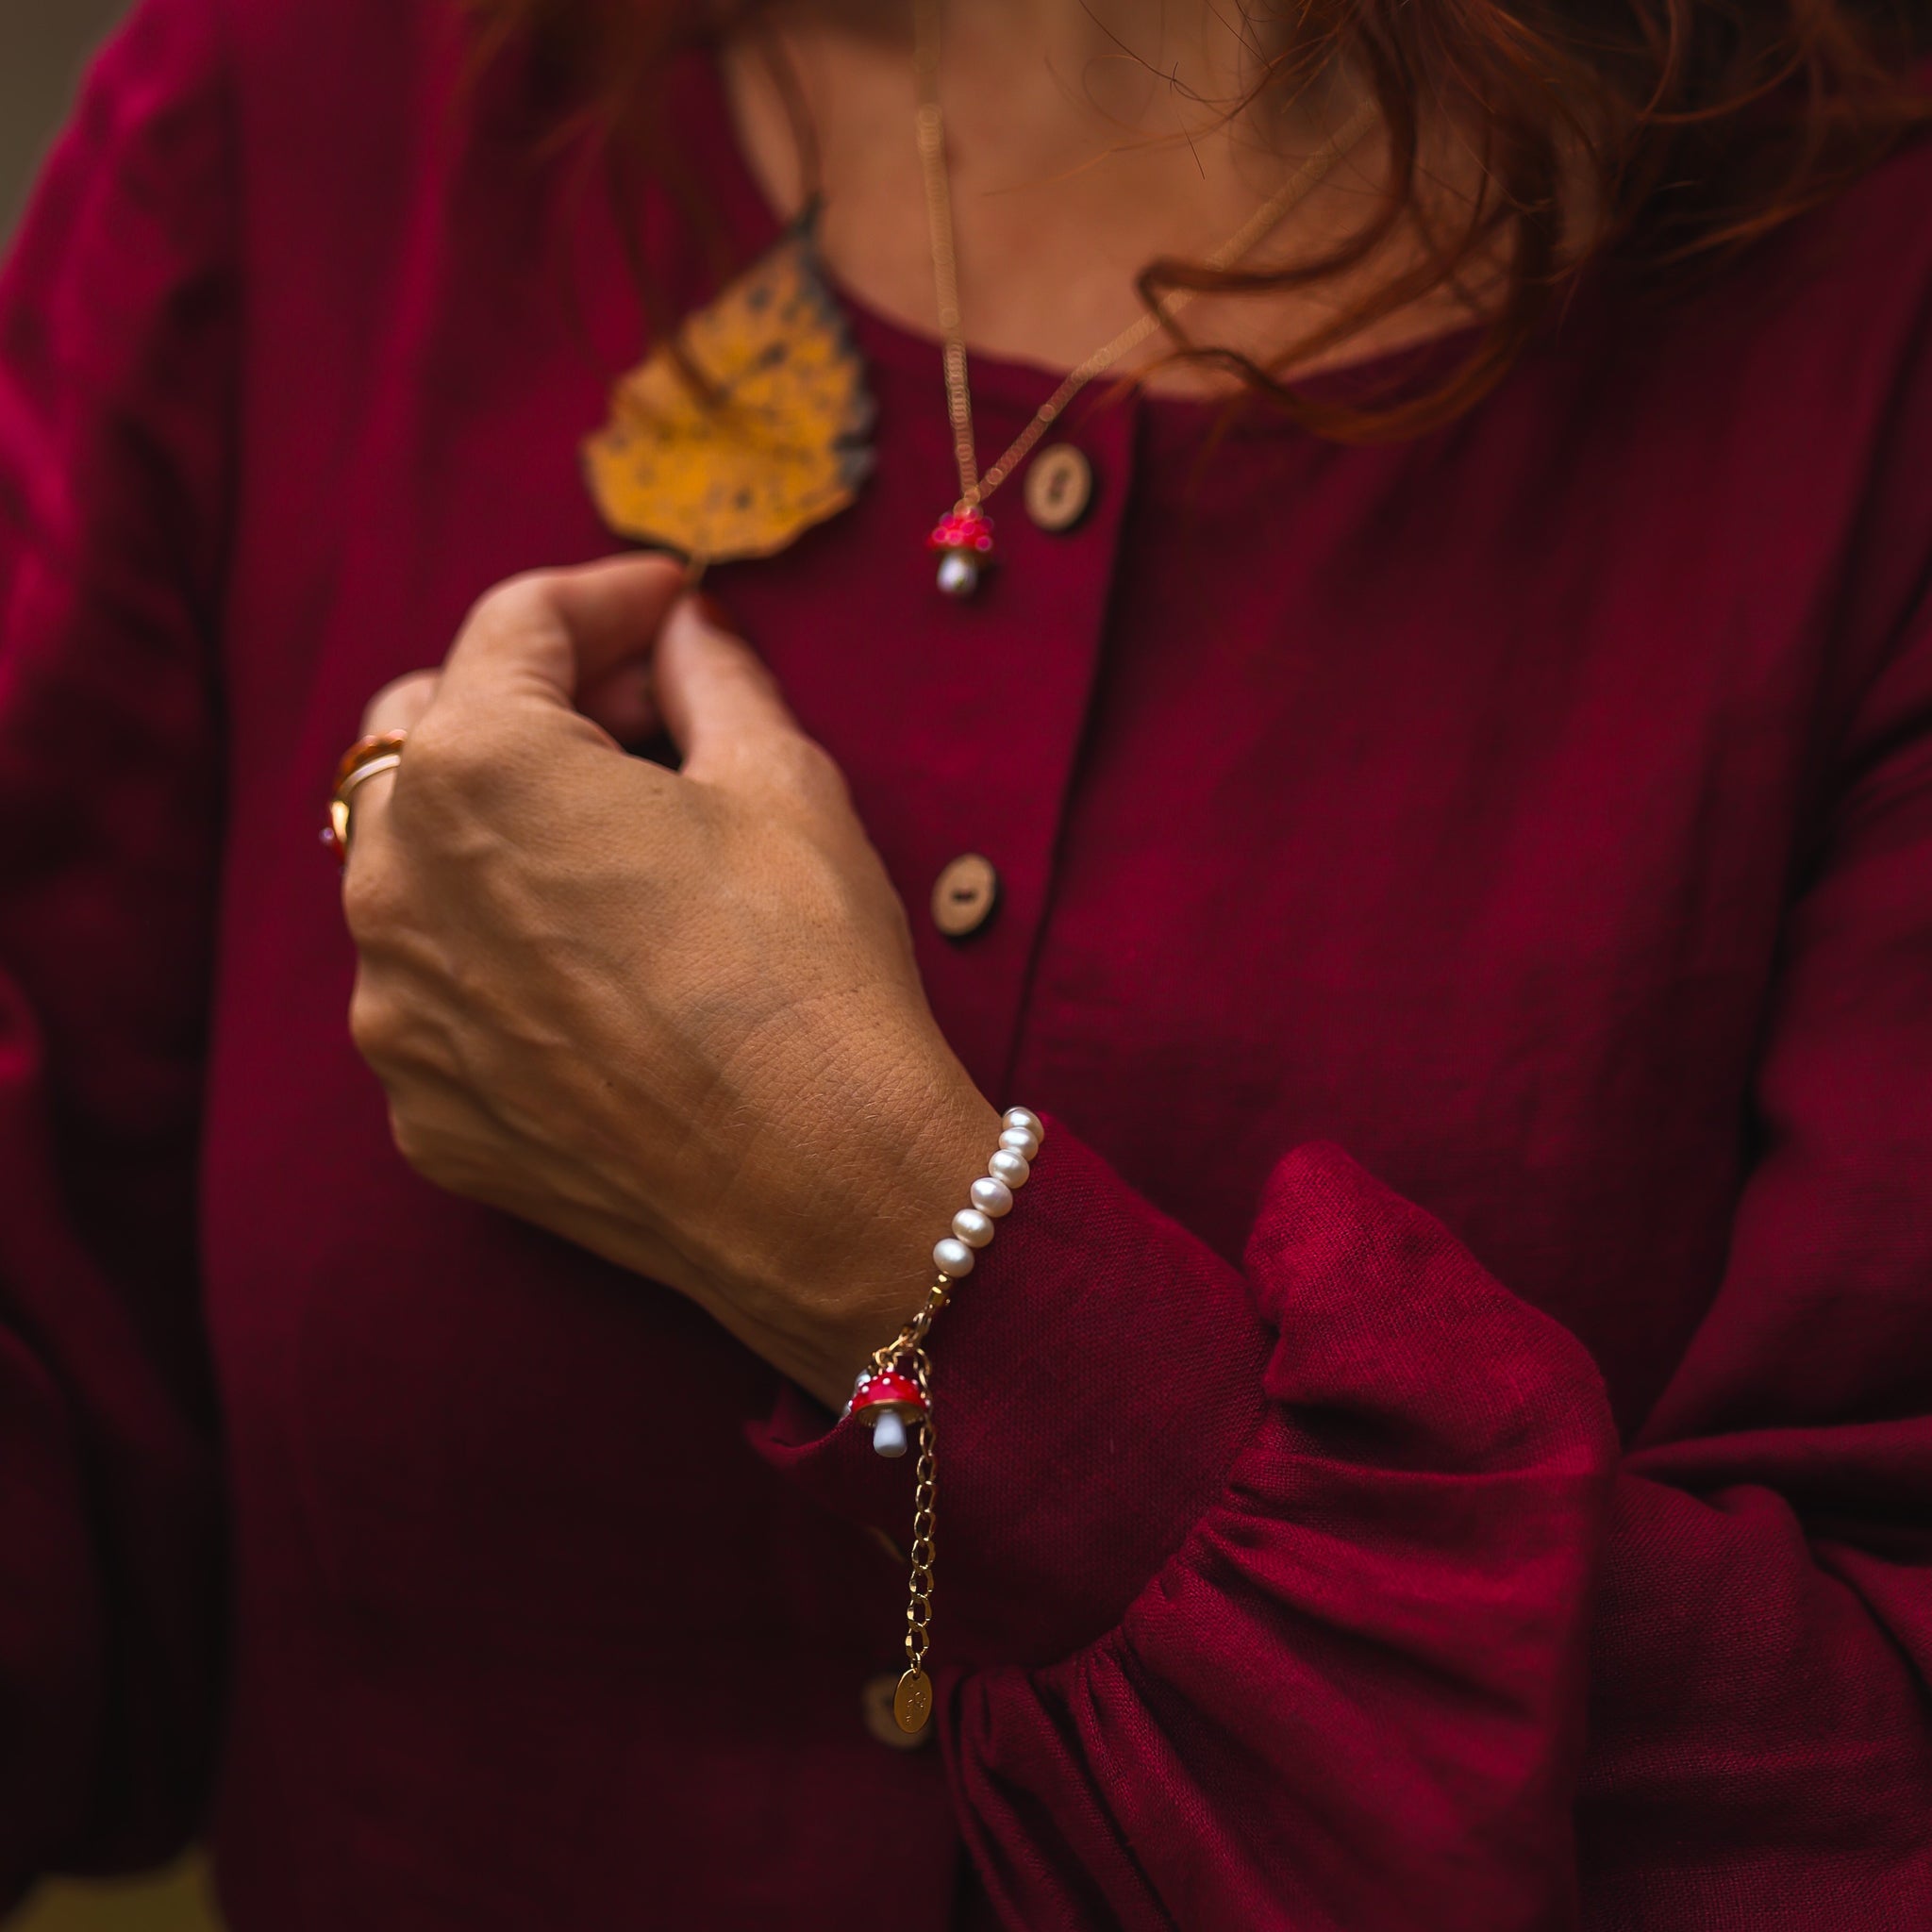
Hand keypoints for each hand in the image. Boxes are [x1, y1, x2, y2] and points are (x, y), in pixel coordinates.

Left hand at [340, 555, 1001, 1408]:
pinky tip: (601, 971)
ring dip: (500, 825)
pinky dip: (498, 950)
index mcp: (477, 767)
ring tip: (620, 847)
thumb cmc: (808, 973)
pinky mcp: (424, 1106)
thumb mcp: (783, 784)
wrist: (819, 1190)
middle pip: (428, 729)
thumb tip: (684, 632)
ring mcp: (395, 1007)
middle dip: (530, 698)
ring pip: (415, 864)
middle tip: (645, 718)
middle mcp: (396, 879)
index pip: (516, 625)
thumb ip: (711, 677)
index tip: (671, 604)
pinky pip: (436, 988)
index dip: (607, 596)